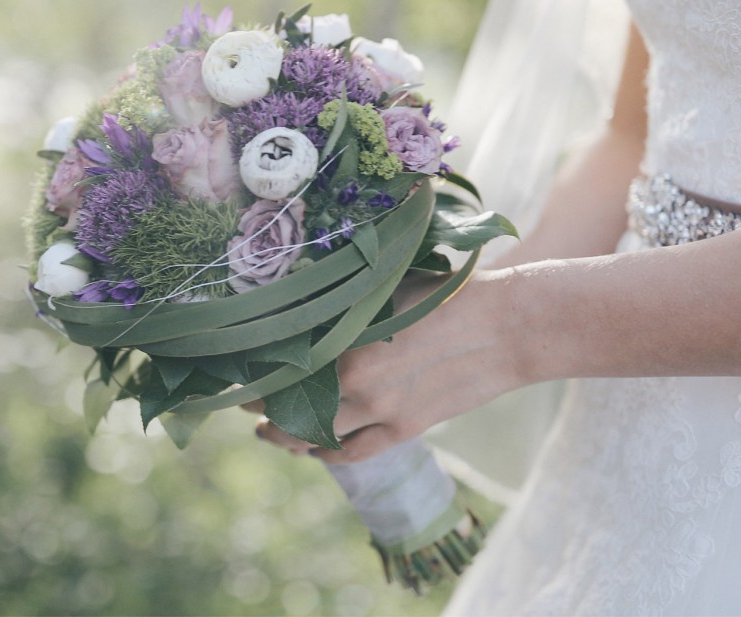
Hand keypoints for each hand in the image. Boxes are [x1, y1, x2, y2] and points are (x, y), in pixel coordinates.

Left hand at [247, 269, 524, 463]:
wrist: (508, 326)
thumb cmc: (447, 294)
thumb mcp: (384, 288)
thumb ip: (342, 305)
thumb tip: (299, 306)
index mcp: (344, 336)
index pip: (279, 361)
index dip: (250, 367)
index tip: (233, 365)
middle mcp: (354, 378)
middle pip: (286, 401)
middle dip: (258, 403)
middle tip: (240, 399)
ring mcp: (380, 409)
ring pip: (313, 435)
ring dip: (283, 436)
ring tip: (265, 432)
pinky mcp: (405, 428)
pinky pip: (353, 451)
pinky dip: (326, 452)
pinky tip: (312, 450)